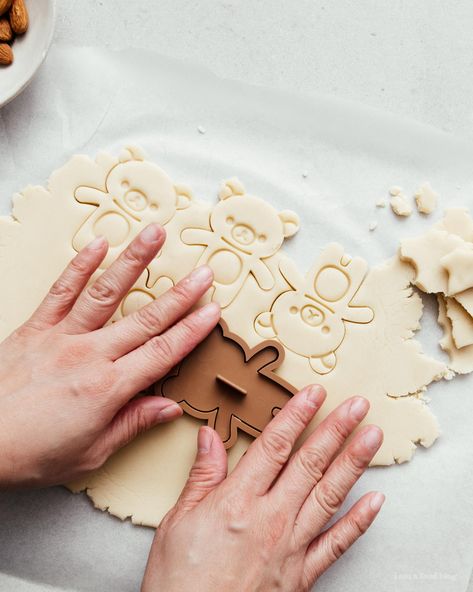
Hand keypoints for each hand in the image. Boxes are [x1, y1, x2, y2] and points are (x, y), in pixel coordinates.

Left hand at [0, 224, 219, 487]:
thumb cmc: (30, 453)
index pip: (162, 354)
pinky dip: (80, 265)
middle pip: (146, 319)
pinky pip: (62, 290)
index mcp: (109, 389)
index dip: (191, 331)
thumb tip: (168, 408)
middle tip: (204, 272)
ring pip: (107, 293)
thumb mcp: (90, 453)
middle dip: (181, 294)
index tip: (212, 312)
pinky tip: (98, 244)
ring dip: (135, 262)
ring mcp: (62, 336)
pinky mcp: (36, 327)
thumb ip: (132, 424)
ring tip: (155, 235)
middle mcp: (90, 355)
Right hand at [142, 386, 383, 591]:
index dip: (296, 415)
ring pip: (329, 496)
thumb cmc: (179, 581)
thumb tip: (210, 437)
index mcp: (237, 501)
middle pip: (309, 464)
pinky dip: (358, 522)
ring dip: (353, 463)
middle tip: (357, 406)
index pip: (274, 446)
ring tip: (371, 438)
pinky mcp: (300, 574)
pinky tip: (374, 501)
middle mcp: (270, 520)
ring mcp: (290, 547)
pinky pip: (336, 544)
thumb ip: (202, 476)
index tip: (314, 394)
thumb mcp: (177, 521)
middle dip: (336, 430)